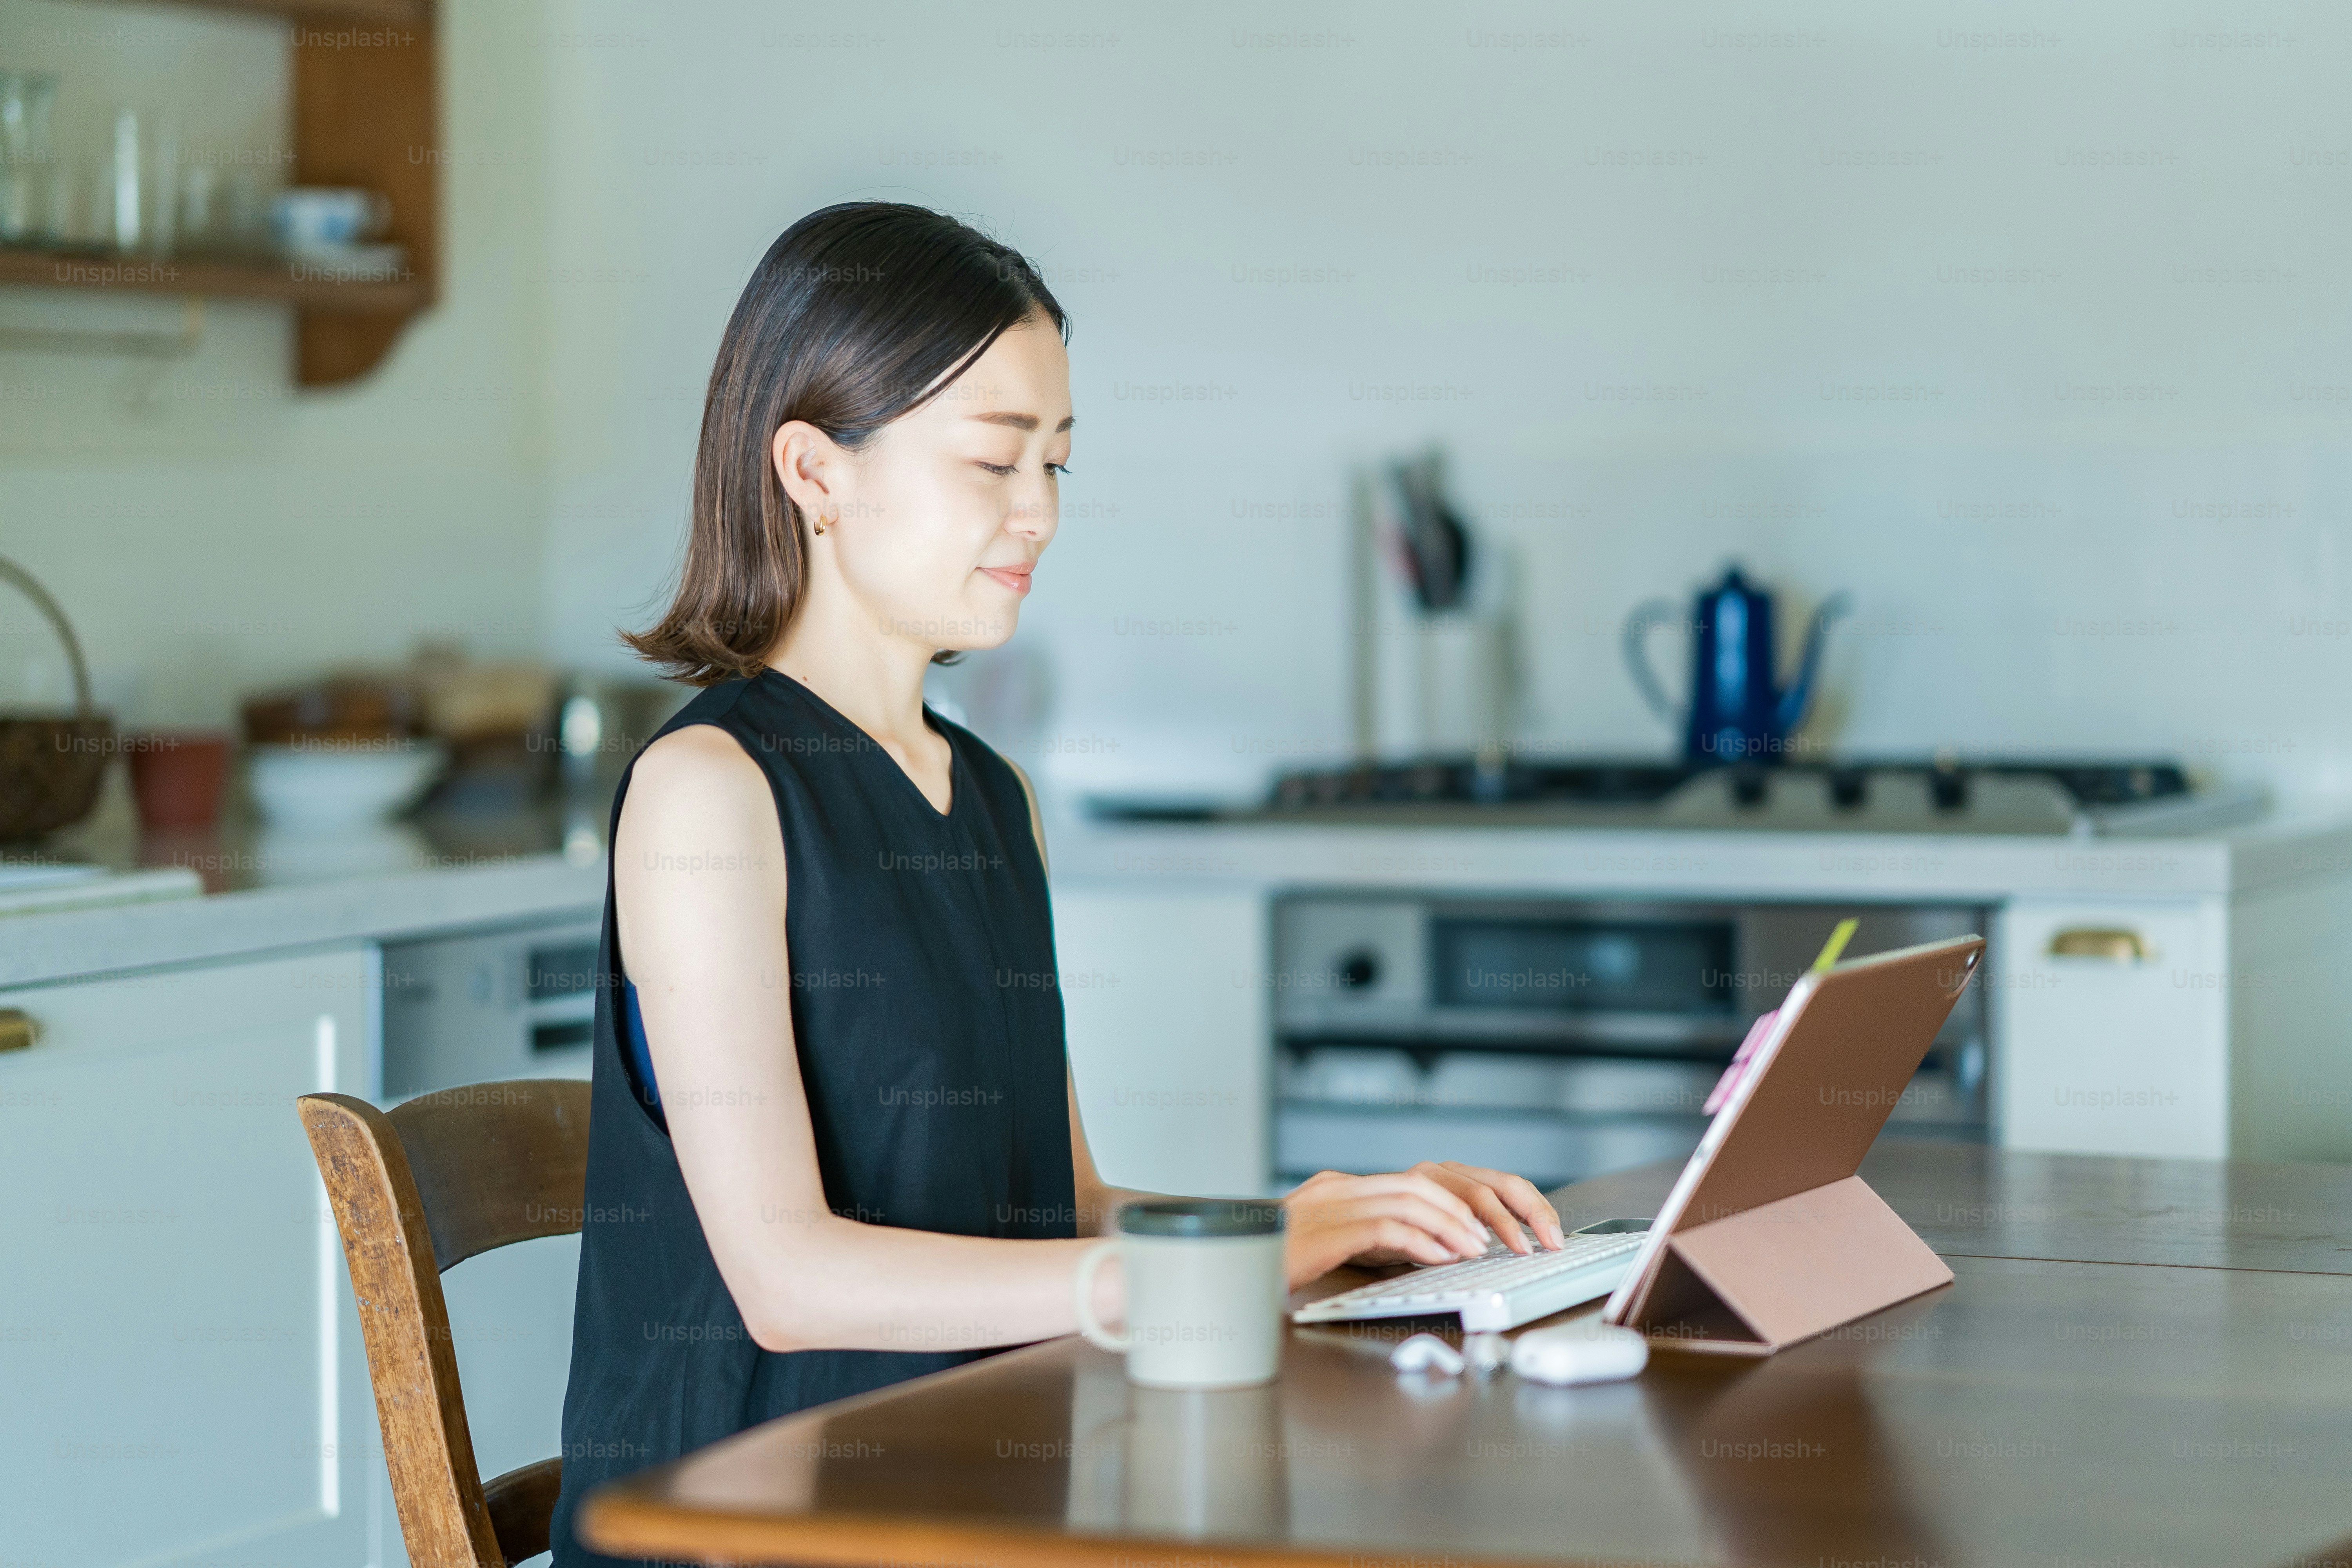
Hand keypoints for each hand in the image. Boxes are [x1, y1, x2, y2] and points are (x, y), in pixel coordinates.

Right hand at [1280, 1161, 1567, 1288]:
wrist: (1217, 1278)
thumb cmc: (1271, 1274)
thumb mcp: (1332, 1252)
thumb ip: (1373, 1242)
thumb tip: (1432, 1248)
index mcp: (1343, 1190)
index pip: (1422, 1179)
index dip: (1471, 1199)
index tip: (1505, 1226)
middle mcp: (1339, 1188)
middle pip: (1427, 1178)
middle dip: (1481, 1205)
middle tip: (1517, 1236)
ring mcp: (1329, 1205)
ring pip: (1411, 1194)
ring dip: (1456, 1222)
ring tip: (1485, 1247)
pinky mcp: (1323, 1231)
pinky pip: (1385, 1225)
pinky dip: (1422, 1240)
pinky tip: (1445, 1256)